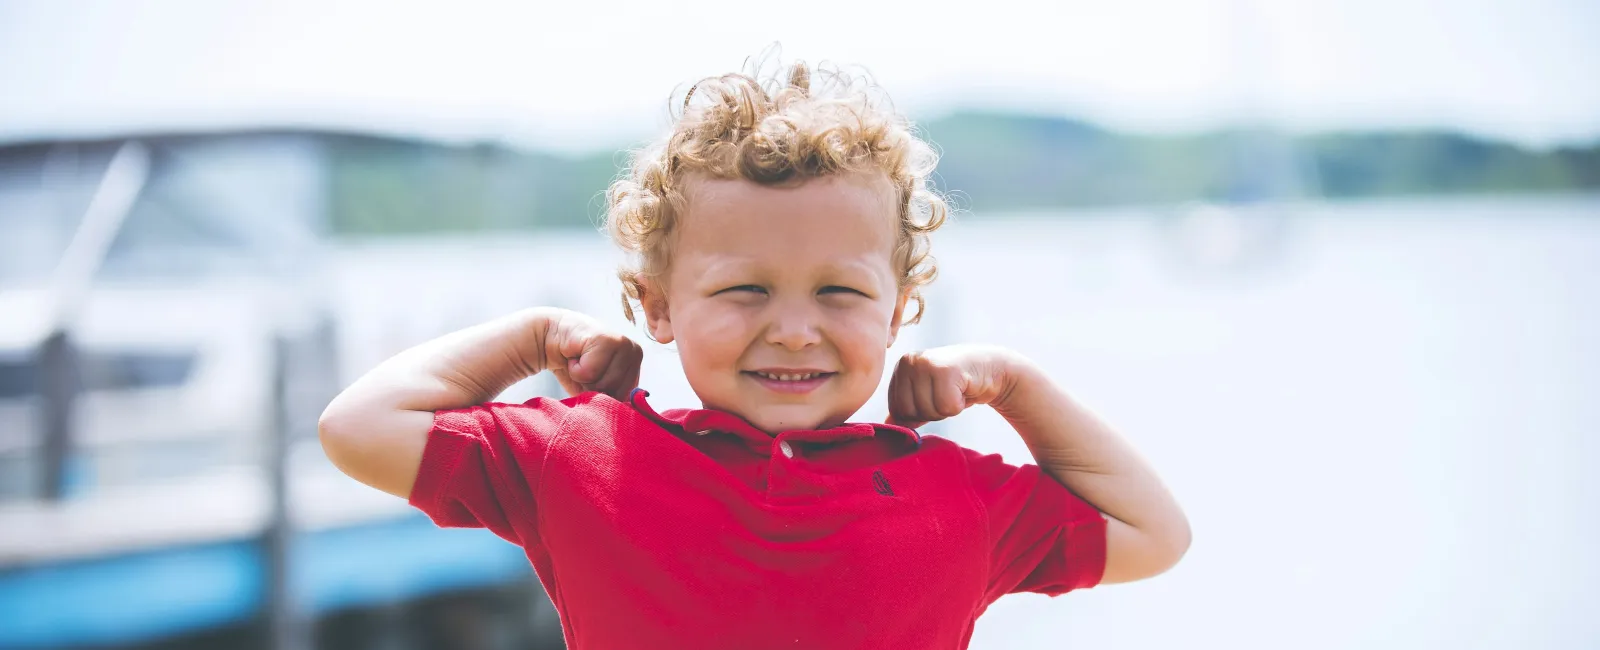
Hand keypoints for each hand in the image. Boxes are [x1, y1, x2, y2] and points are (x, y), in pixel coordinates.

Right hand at [542, 310, 642, 399]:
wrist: (549, 338)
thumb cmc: (574, 366)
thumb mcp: (595, 389)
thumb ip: (611, 400)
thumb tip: (617, 414)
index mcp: (636, 365)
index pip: (627, 400)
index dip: (604, 396)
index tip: (593, 378)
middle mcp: (635, 352)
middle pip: (617, 393)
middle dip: (593, 387)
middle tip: (584, 368)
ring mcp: (623, 344)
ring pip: (604, 384)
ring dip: (583, 378)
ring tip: (579, 361)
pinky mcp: (607, 340)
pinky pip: (591, 372)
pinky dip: (576, 369)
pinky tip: (574, 355)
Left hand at [885, 344, 1019, 428]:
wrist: (991, 368)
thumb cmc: (956, 384)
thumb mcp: (926, 395)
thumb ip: (905, 410)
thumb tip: (885, 427)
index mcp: (901, 367)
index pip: (897, 410)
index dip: (919, 413)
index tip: (935, 396)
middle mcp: (909, 361)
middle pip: (910, 412)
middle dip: (932, 412)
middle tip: (947, 394)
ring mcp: (926, 364)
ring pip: (928, 411)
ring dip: (947, 408)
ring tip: (955, 390)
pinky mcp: (945, 370)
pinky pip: (946, 407)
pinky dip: (959, 405)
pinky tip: (964, 389)